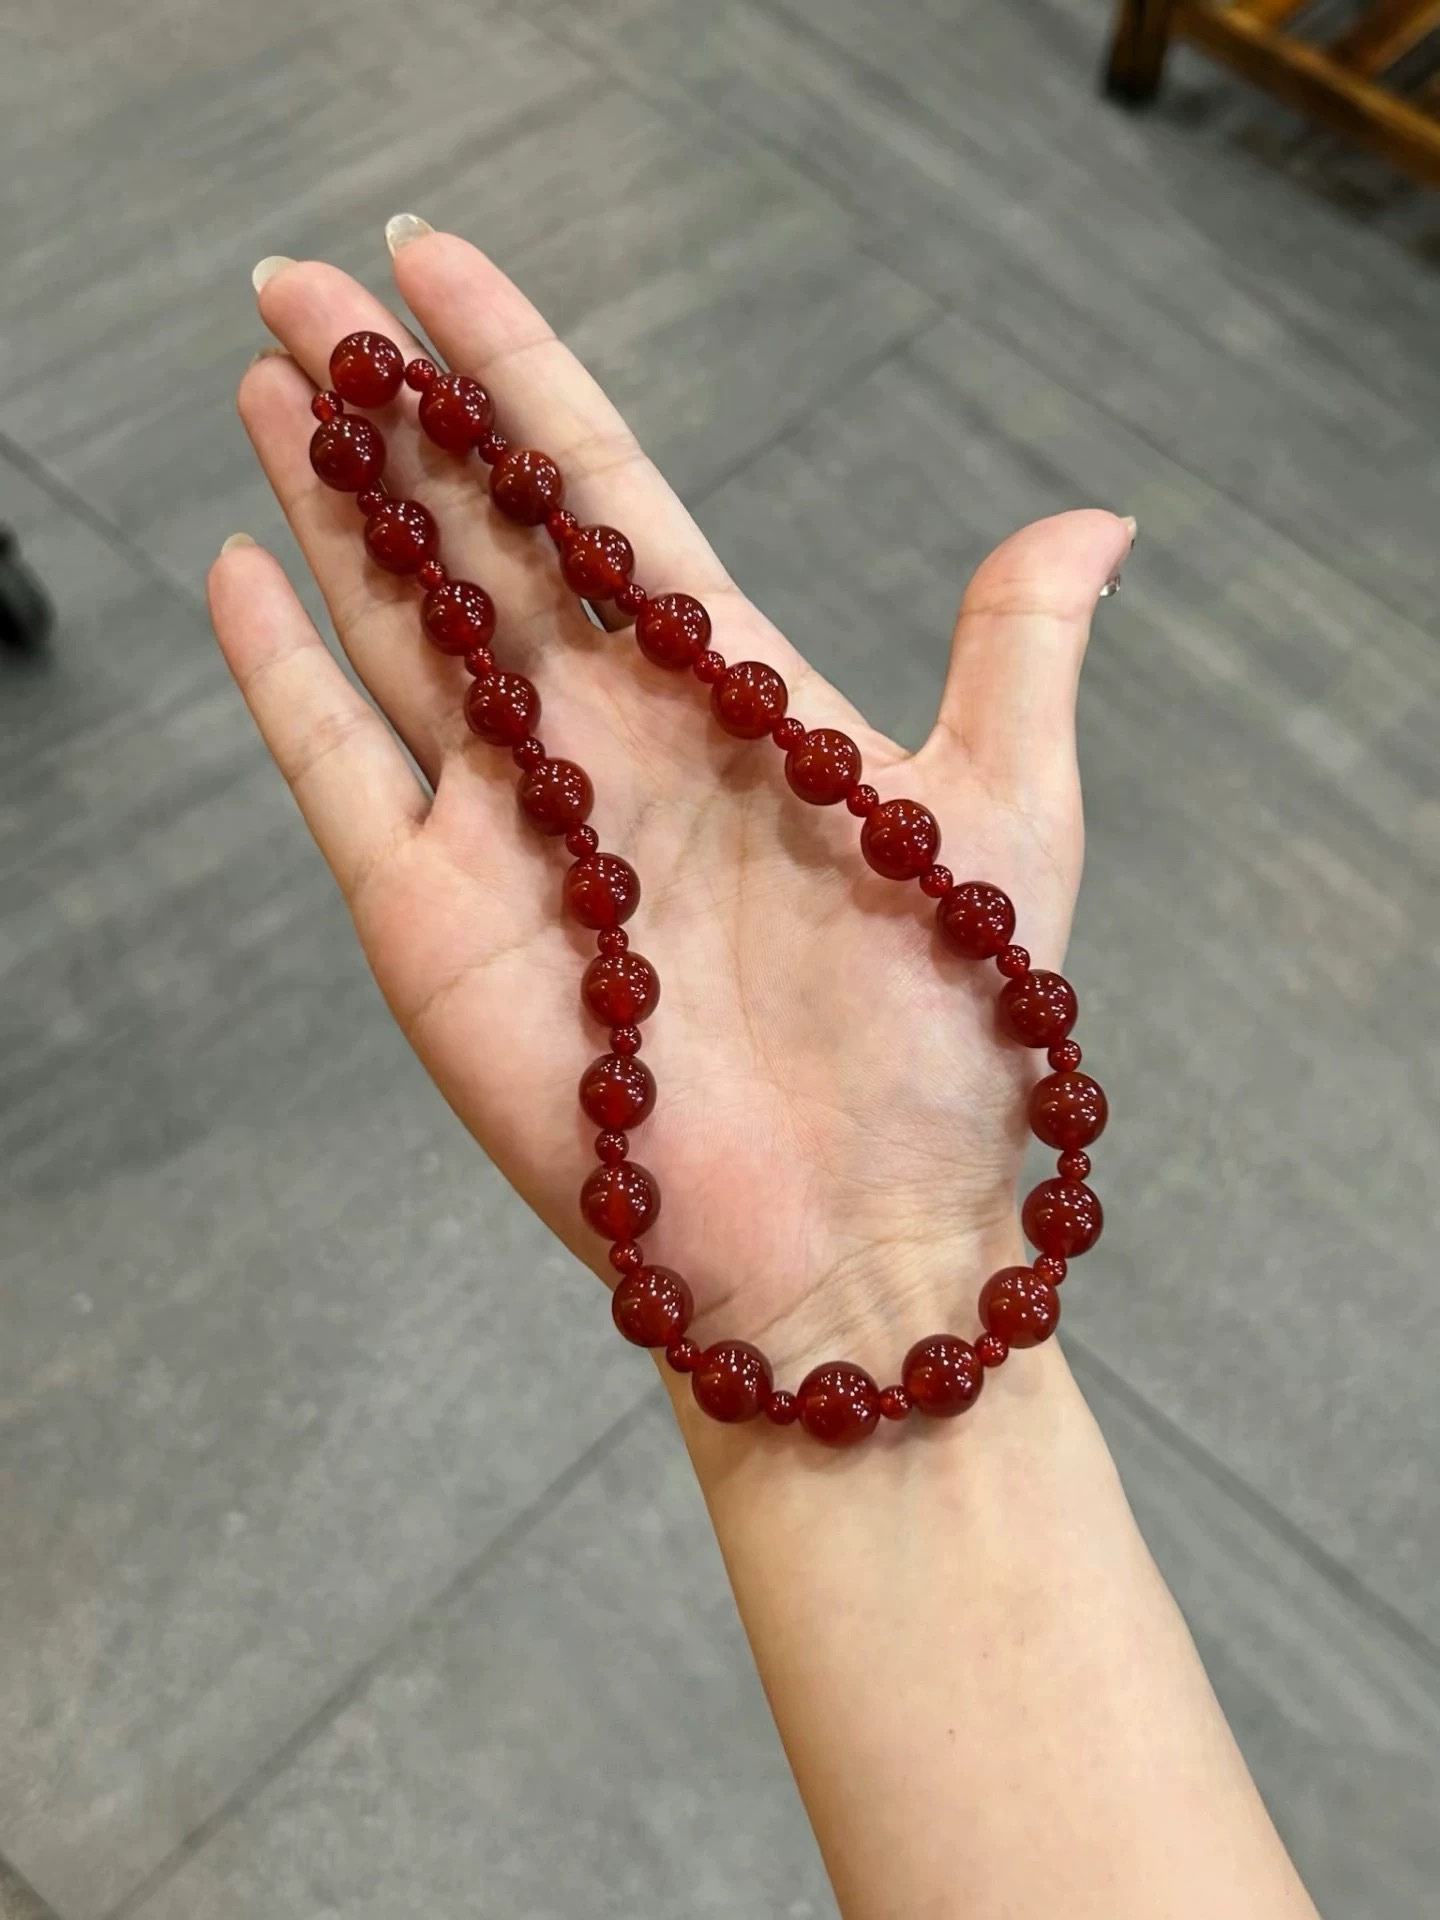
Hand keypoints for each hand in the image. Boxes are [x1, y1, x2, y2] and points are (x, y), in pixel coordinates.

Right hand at [210, 227, 1130, 1387]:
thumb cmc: (941, 1043)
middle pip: (476, 536)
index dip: (518, 373)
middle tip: (305, 290)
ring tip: (267, 381)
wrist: (854, 1236)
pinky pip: (341, 771)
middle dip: (392, 410)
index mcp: (722, 695)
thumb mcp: (1009, 822)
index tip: (439, 270)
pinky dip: (286, 676)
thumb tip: (1095, 519)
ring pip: (398, 624)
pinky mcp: (430, 919)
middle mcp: (603, 741)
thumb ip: (1018, 656)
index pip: (599, 490)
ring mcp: (508, 826)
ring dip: (331, 503)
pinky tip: (244, 571)